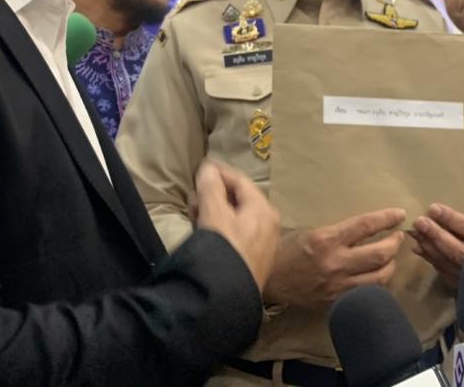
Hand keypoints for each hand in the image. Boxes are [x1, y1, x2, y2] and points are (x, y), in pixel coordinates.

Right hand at [194, 160, 279, 291]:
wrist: (226, 297)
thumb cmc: (223, 250)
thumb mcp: (213, 214)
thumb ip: (210, 187)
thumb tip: (209, 168)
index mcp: (263, 209)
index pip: (240, 180)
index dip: (219, 172)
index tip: (202, 167)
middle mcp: (269, 224)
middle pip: (239, 198)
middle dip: (214, 194)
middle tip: (194, 196)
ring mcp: (264, 243)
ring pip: (237, 216)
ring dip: (215, 210)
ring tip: (195, 213)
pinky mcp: (254, 260)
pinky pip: (238, 233)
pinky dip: (221, 226)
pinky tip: (205, 231)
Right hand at [263, 208, 406, 307]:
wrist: (269, 282)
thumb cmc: (287, 251)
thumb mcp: (310, 232)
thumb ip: (337, 231)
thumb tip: (365, 227)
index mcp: (327, 239)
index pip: (365, 226)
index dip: (386, 219)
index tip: (400, 214)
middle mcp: (336, 262)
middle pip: (379, 254)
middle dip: (395, 243)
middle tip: (399, 236)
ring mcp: (338, 285)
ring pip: (380, 277)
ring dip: (391, 264)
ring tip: (392, 256)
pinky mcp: (338, 301)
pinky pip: (368, 293)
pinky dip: (379, 283)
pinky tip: (379, 275)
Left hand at [409, 203, 463, 289]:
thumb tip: (436, 210)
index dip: (453, 220)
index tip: (433, 208)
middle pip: (458, 250)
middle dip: (436, 235)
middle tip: (419, 222)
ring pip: (448, 263)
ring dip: (429, 246)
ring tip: (415, 231)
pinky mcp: (462, 286)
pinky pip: (443, 272)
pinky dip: (430, 259)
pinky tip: (419, 247)